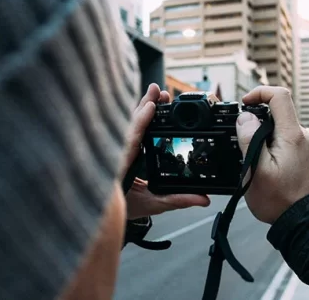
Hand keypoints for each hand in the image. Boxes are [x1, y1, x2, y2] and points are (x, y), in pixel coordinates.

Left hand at [122, 83, 209, 219]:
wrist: (105, 215)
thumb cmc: (125, 210)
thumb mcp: (153, 205)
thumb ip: (178, 199)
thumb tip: (203, 198)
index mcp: (119, 166)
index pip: (130, 139)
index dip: (140, 121)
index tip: (150, 106)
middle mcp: (115, 154)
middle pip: (128, 124)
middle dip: (144, 106)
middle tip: (158, 92)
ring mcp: (115, 150)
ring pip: (126, 124)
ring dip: (142, 109)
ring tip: (156, 96)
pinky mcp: (118, 149)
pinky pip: (127, 130)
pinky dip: (138, 118)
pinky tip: (147, 109)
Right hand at [235, 86, 308, 223]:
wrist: (301, 220)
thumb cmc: (279, 200)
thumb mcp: (256, 170)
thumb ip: (250, 139)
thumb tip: (245, 118)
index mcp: (292, 135)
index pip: (280, 96)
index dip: (259, 93)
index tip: (244, 104)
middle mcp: (301, 135)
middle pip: (277, 111)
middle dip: (256, 120)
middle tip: (242, 140)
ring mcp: (303, 144)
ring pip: (278, 126)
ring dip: (261, 135)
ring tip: (253, 159)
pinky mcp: (301, 153)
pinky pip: (282, 138)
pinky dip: (269, 144)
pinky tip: (263, 164)